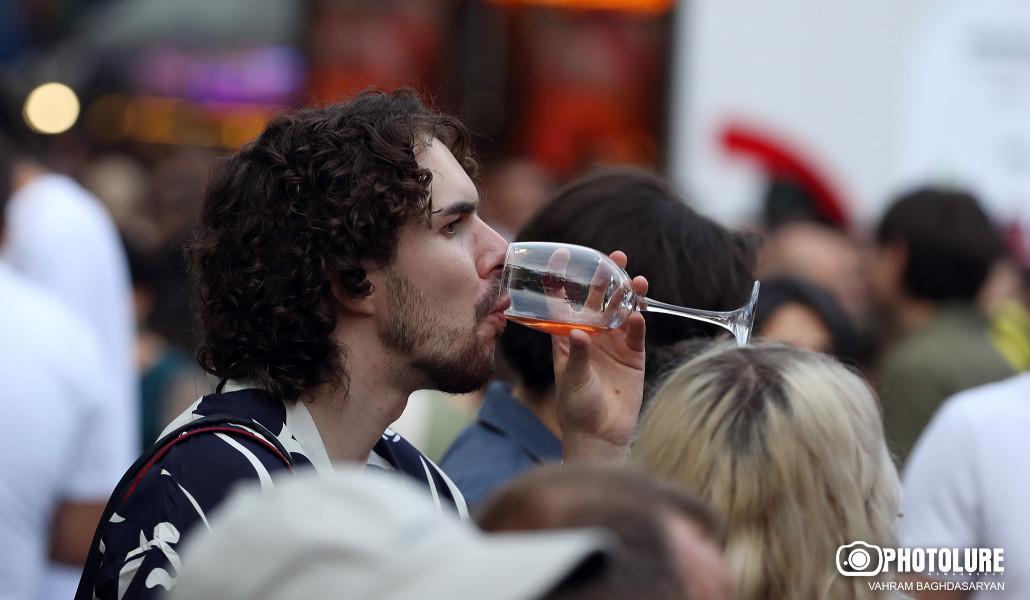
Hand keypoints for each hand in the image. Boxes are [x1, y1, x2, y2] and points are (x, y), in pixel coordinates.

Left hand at [552, 250, 647, 463]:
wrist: (601, 434)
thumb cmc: (576, 408)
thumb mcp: (571, 382)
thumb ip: (576, 357)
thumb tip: (579, 333)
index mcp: (566, 336)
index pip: (562, 301)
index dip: (562, 277)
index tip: (562, 253)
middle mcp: (591, 334)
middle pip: (598, 299)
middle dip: (606, 277)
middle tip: (616, 257)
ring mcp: (613, 343)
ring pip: (622, 311)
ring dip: (629, 295)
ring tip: (636, 280)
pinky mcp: (633, 356)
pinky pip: (637, 333)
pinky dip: (639, 323)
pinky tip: (640, 313)